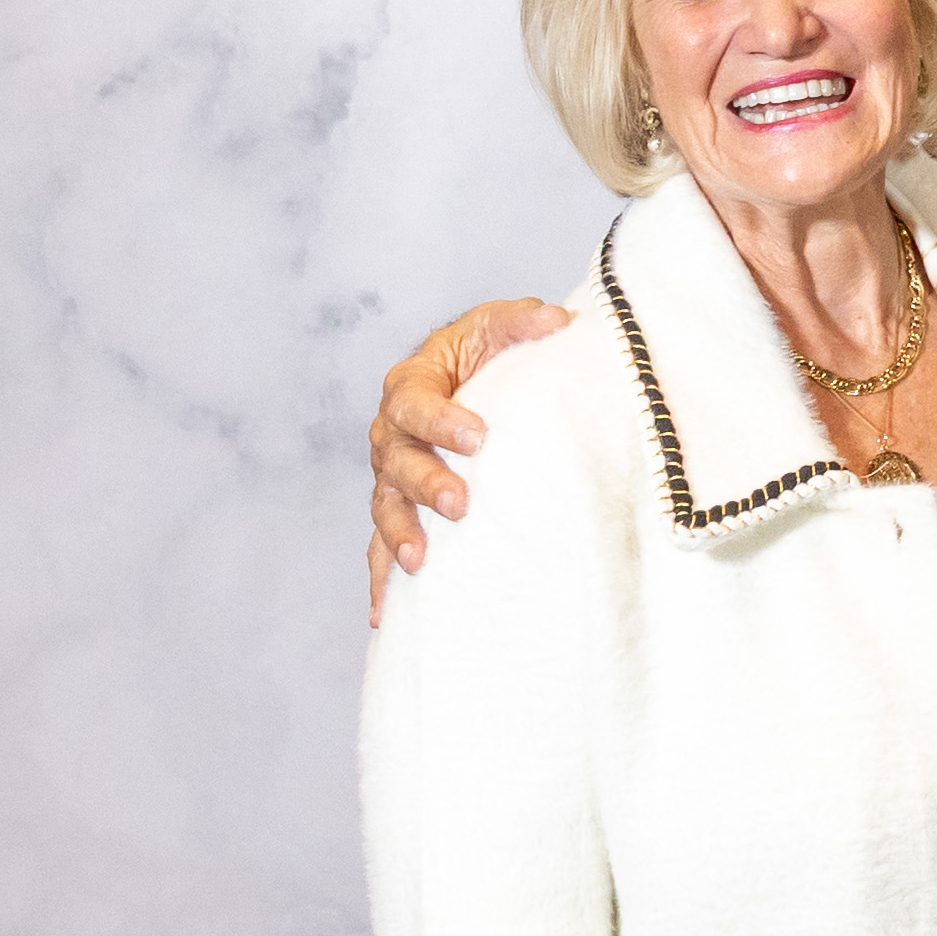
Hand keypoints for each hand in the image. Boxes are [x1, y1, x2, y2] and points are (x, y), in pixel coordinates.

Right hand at [367, 297, 570, 622]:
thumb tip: (555, 320)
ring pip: (386, 509)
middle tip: (461, 503)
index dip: (442, 421)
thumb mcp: (497, 327)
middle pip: (398, 463)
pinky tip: (384, 615)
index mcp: (410, 386)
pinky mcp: (400, 511)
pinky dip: (381, 581)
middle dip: (427, 484)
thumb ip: (521, 322)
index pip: (416, 404)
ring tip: (420, 562)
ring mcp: (391, 478)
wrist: (463, 380)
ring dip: (400, 537)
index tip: (480, 437)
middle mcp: (391, 435)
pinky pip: (382, 549)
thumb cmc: (480, 354)